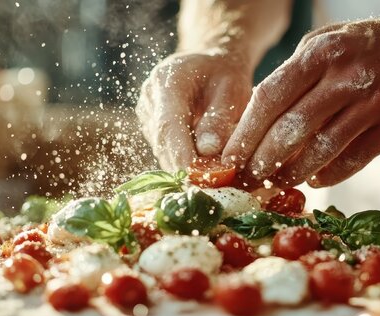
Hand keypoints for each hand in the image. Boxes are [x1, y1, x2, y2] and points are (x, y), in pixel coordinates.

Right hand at [136, 50, 252, 170]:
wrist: (210, 63)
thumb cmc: (225, 73)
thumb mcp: (231, 89)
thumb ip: (219, 117)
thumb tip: (207, 150)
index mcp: (167, 81)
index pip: (169, 124)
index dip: (180, 153)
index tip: (196, 176)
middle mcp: (150, 99)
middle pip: (162, 143)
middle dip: (185, 168)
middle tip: (212, 187)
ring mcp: (147, 115)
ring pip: (163, 152)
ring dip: (185, 169)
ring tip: (213, 181)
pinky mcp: (152, 129)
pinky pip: (166, 152)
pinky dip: (184, 164)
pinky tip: (205, 172)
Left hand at [222, 19, 379, 187]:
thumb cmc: (364, 49)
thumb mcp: (324, 44)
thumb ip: (290, 76)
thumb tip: (252, 119)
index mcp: (320, 52)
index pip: (269, 97)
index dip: (245, 133)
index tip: (229, 158)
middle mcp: (346, 75)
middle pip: (291, 128)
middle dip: (263, 159)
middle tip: (248, 178)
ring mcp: (374, 101)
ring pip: (321, 149)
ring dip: (293, 173)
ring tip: (277, 182)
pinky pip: (353, 159)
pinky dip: (329, 175)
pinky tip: (314, 180)